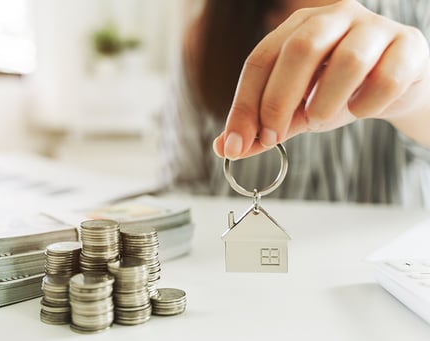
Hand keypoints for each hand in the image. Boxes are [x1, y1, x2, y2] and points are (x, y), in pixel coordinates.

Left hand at [213, 0, 429, 159]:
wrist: (393, 87)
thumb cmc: (338, 92)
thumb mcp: (295, 110)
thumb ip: (263, 126)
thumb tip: (225, 147)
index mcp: (298, 27)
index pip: (260, 60)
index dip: (245, 104)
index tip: (236, 144)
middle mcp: (334, 17)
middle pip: (300, 49)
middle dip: (279, 100)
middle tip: (274, 136)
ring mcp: (374, 28)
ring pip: (348, 60)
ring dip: (326, 102)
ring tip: (320, 121)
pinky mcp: (408, 46)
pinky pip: (388, 77)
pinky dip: (368, 104)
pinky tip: (360, 111)